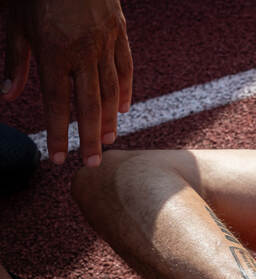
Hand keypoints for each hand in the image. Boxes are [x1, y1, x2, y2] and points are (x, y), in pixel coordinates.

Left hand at [2, 0, 132, 165]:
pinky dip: (126, 90)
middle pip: (89, 105)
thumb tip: (8, 96)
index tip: (57, 158)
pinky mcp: (119, 32)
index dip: (57, 134)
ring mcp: (105, 43)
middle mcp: (83, 52)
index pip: (57, 103)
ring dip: (110, 119)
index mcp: (54, 52)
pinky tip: (124, 109)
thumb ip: (15, 61)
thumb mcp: (16, 22)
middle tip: (92, 163)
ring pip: (111, 90)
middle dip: (90, 138)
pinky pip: (125, 68)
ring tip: (108, 141)